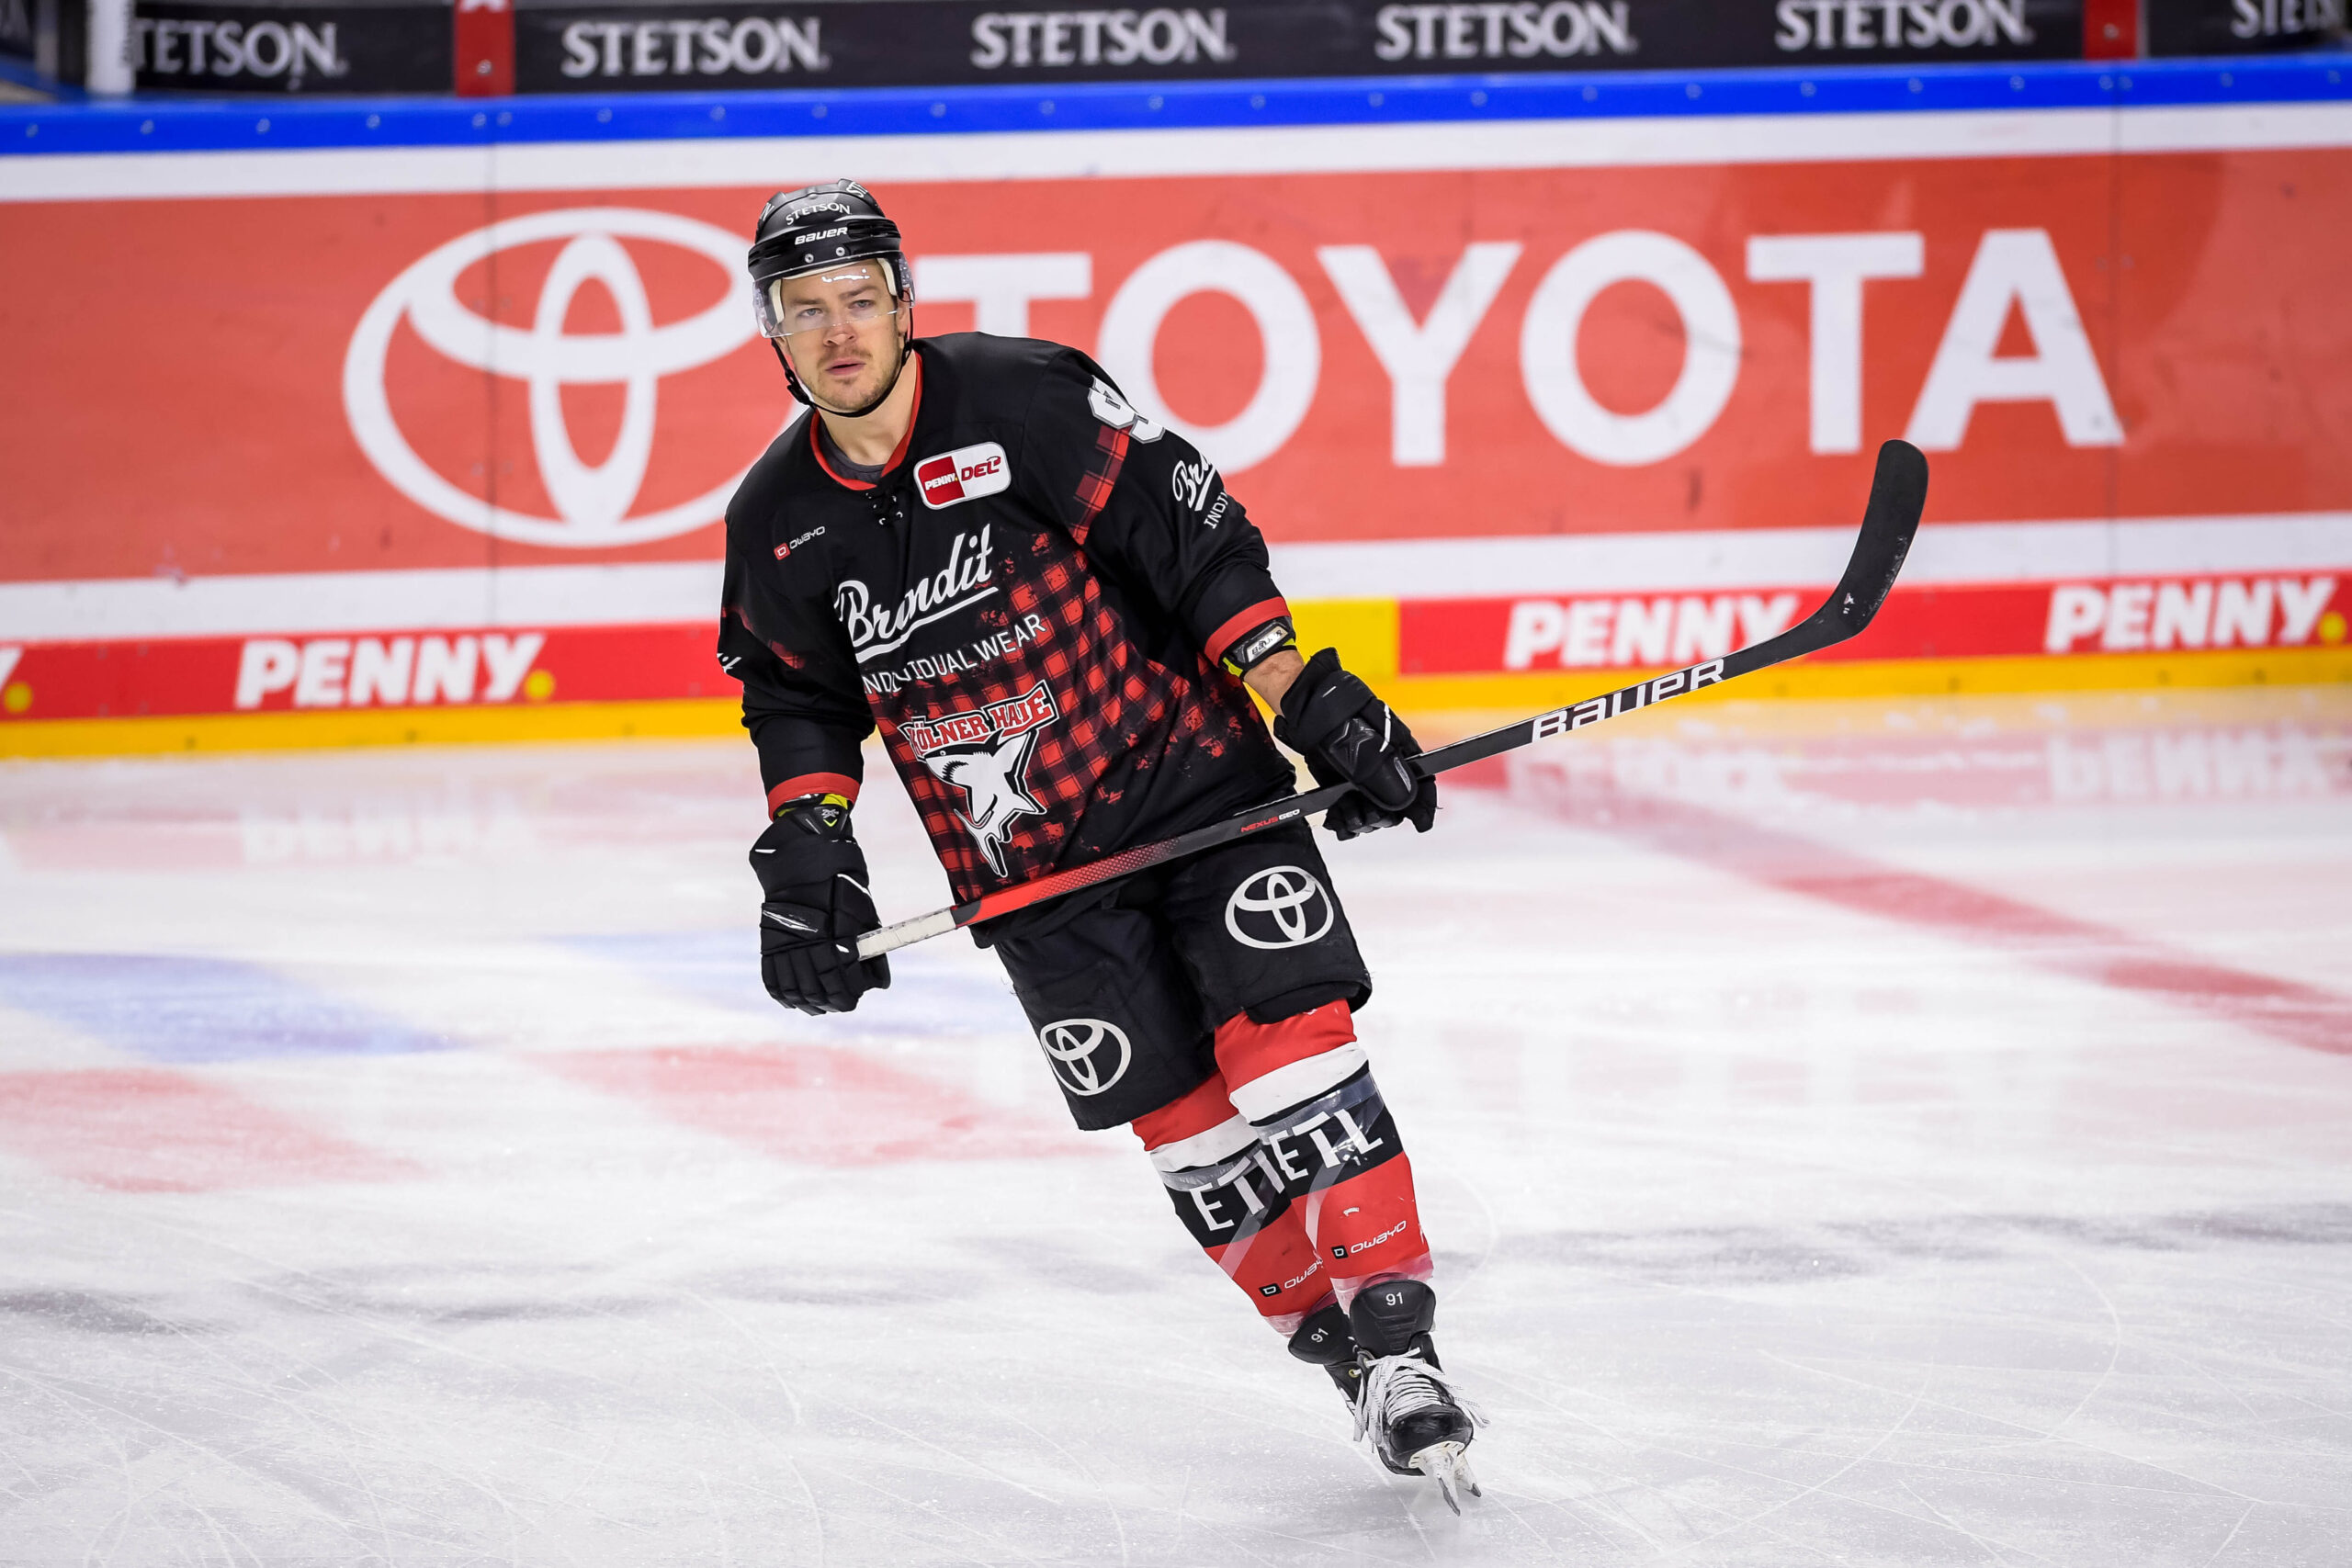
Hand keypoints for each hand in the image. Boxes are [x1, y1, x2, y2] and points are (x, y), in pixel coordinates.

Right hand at [750, 801, 890, 1013]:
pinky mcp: (769, 945)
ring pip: (795, 992)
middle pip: (819, 993)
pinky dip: (784, 995)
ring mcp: (785, 947)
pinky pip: (772, 981)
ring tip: (820, 1004)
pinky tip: (794, 999)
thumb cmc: (841, 886)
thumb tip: (880, 984)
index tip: (855, 997)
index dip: (850, 996)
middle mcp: (808, 947)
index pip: (843, 985)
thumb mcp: (864, 913)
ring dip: (809, 1003)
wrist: (803, 863)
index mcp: (836, 940)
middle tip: (840, 1002)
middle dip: (833, 1002)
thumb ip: (872, 951)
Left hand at [1272, 648, 1437, 840]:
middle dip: (1382, 816)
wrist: (1304, 705)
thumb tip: (1405, 801)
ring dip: (1361, 820)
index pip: (1422, 780)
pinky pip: (1351, 808)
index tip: (1422, 824)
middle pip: (1396, 803)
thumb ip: (1381, 773)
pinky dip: (1344, 819)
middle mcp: (1385, 765)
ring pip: (1373, 809)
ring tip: (1344, 820)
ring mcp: (1364, 775)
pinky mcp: (1343, 782)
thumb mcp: (1359, 743)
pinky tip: (1336, 821)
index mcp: (1399, 749)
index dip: (1425, 804)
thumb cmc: (1335, 713)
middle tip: (1363, 818)